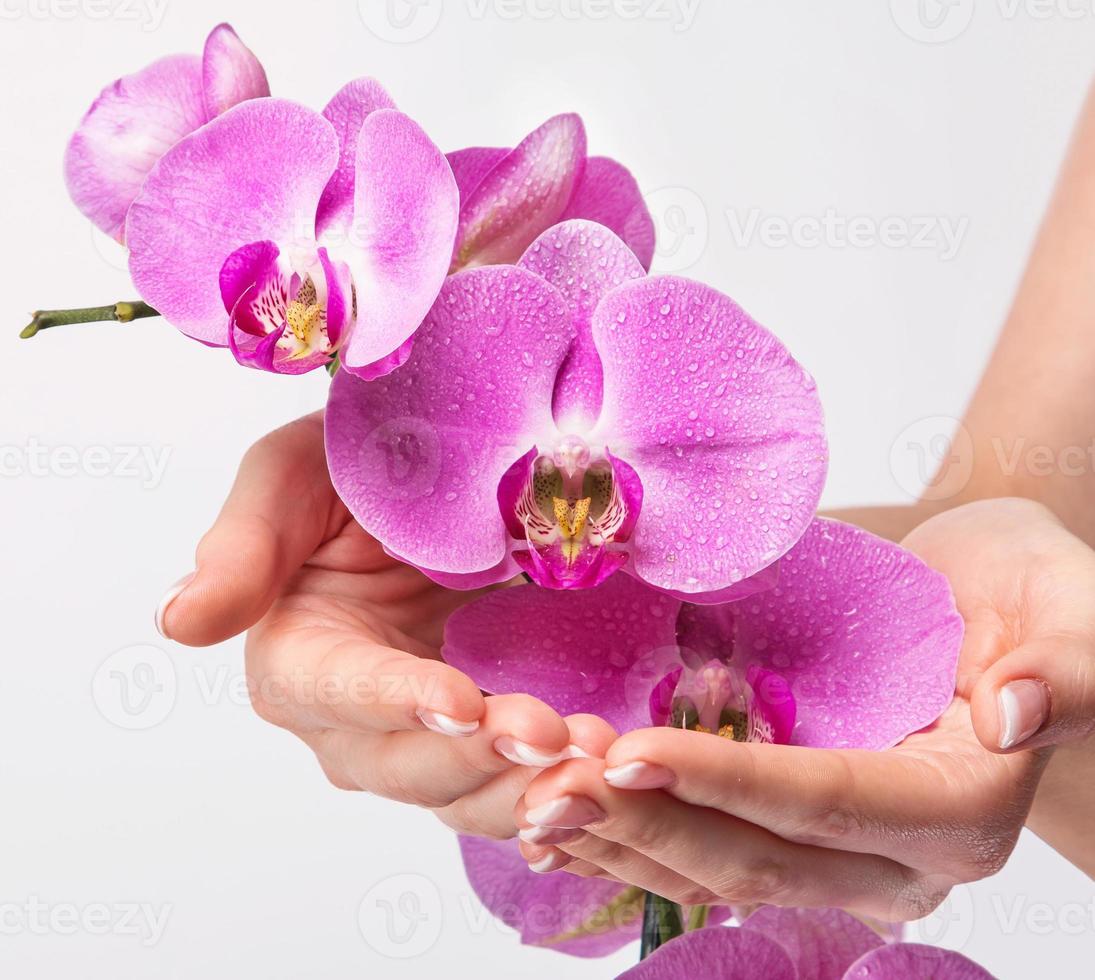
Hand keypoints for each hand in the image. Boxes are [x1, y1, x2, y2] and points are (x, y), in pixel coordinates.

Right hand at [157, 411, 592, 837]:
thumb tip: (179, 623)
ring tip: (593, 768)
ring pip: (465, 793)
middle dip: (478, 759)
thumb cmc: (346, 470)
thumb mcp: (288, 478)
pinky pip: (510, 786)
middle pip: (406, 766)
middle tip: (552, 740)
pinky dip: (553, 797)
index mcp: (295, 658)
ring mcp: (419, 736)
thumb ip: (241, 548)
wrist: (425, 477)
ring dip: (528, 791)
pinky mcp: (476, 735)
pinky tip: (598, 794)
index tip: (458, 702)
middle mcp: (350, 718)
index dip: (395, 702)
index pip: (340, 691)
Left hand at [513, 498, 1094, 911]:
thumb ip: (1067, 663)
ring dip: (620, 837)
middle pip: (755, 856)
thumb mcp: (1068, 603)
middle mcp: (893, 857)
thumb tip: (1015, 711)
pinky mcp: (789, 832)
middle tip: (548, 786)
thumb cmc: (1023, 587)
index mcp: (958, 809)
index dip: (730, 785)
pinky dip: (630, 832)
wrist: (977, 593)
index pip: (828, 805)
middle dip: (647, 823)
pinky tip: (562, 810)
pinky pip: (702, 849)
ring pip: (715, 868)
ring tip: (531, 799)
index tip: (632, 752)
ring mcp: (835, 856)